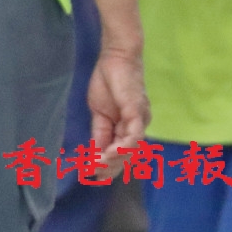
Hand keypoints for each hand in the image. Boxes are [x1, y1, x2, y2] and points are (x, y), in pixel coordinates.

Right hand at [89, 48, 149, 178]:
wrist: (115, 57)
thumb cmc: (108, 80)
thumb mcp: (98, 111)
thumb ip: (99, 131)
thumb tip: (95, 152)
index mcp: (127, 127)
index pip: (119, 151)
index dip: (107, 164)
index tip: (92, 174)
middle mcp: (137, 127)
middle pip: (128, 155)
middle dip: (111, 167)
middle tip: (94, 174)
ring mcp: (139, 120)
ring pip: (132, 149)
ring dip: (114, 159)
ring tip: (98, 164)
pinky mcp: (137, 112)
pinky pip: (134, 135)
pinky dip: (122, 146)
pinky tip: (109, 152)